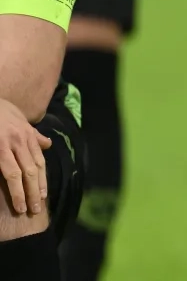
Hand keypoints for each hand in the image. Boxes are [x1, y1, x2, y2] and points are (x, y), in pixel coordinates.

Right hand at [0, 99, 49, 215]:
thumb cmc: (2, 111)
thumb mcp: (21, 120)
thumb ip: (34, 135)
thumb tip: (47, 144)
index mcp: (27, 136)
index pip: (39, 163)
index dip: (42, 181)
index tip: (43, 196)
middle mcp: (19, 141)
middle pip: (31, 170)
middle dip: (34, 191)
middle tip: (35, 209)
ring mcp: (5, 145)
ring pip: (16, 173)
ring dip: (20, 192)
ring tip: (22, 207)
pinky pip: (2, 169)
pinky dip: (6, 183)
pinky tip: (5, 194)